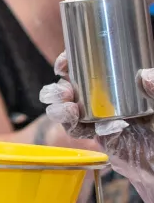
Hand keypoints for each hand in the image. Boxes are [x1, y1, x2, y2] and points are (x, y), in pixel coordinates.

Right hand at [41, 53, 153, 202]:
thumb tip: (143, 75)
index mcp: (115, 84)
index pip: (87, 69)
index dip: (69, 64)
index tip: (64, 64)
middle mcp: (103, 100)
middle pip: (70, 89)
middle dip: (59, 89)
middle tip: (64, 92)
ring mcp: (99, 119)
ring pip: (67, 111)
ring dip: (61, 109)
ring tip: (68, 109)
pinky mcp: (98, 138)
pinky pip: (78, 130)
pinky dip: (75, 126)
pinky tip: (80, 121)